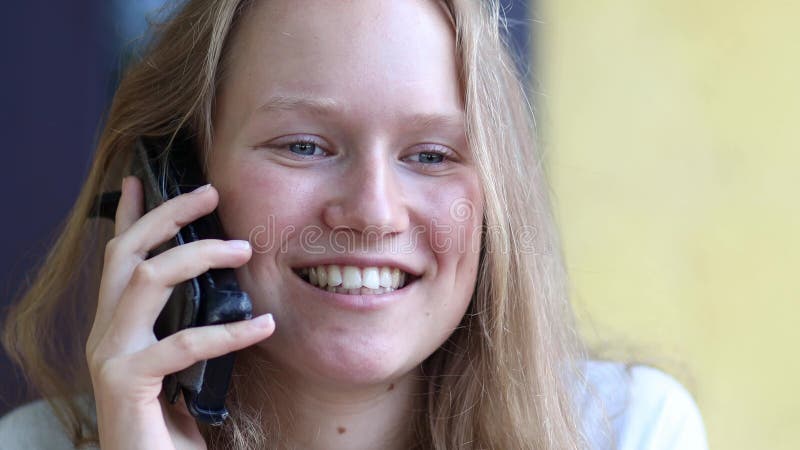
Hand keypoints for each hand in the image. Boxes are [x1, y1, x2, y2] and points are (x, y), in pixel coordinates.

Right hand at [85, 176, 273, 449]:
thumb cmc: (171, 422)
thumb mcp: (183, 364)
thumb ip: (187, 326)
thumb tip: (225, 293)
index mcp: (119, 325)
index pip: (120, 258)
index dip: (130, 216)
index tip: (141, 180)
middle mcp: (106, 334)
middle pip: (127, 254)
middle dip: (167, 214)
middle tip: (210, 192)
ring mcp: (110, 357)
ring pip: (146, 281)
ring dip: (197, 256)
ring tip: (244, 249)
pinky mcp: (126, 383)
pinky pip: (183, 343)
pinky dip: (229, 332)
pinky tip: (264, 326)